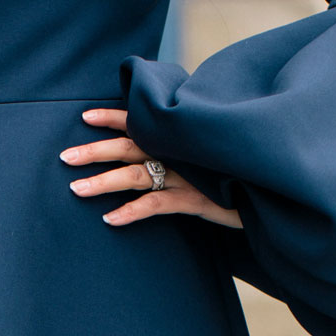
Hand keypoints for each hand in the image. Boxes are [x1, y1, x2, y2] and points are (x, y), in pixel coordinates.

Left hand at [61, 108, 242, 228]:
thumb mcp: (209, 153)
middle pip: (130, 146)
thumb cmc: (237, 171)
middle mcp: (179, 151)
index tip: (85, 117)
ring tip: (76, 189)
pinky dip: (132, 211)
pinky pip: (156, 204)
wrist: (270, 189)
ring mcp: (186, 174)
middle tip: (65, 157)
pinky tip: (110, 219)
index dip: (113, 117)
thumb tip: (158, 148)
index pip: (141, 121)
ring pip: (136, 175)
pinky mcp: (196, 198)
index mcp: (179, 137)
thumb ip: (184, 146)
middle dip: (96, 150)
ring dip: (104, 181)